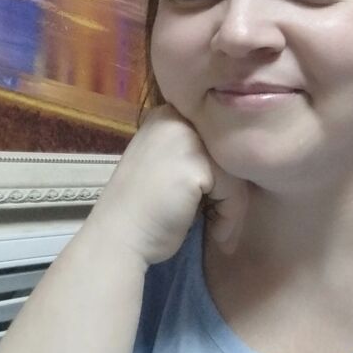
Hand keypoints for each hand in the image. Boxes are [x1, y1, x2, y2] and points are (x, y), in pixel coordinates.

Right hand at [90, 105, 248, 265]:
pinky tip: (216, 234)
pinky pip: (234, 190)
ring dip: (231, 206)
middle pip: (225, 151)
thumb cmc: (142, 209)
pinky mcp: (196, 164)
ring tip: (217, 228)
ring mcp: (185, 138)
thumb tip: (232, 160)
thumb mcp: (165, 164)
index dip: (217, 173)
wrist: (118, 238)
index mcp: (165, 115)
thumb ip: (191, 152)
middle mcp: (174, 118)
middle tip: (218, 218)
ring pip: (234, 170)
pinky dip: (230, 217)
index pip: (212, 138)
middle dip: (228, 189)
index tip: (211, 202)